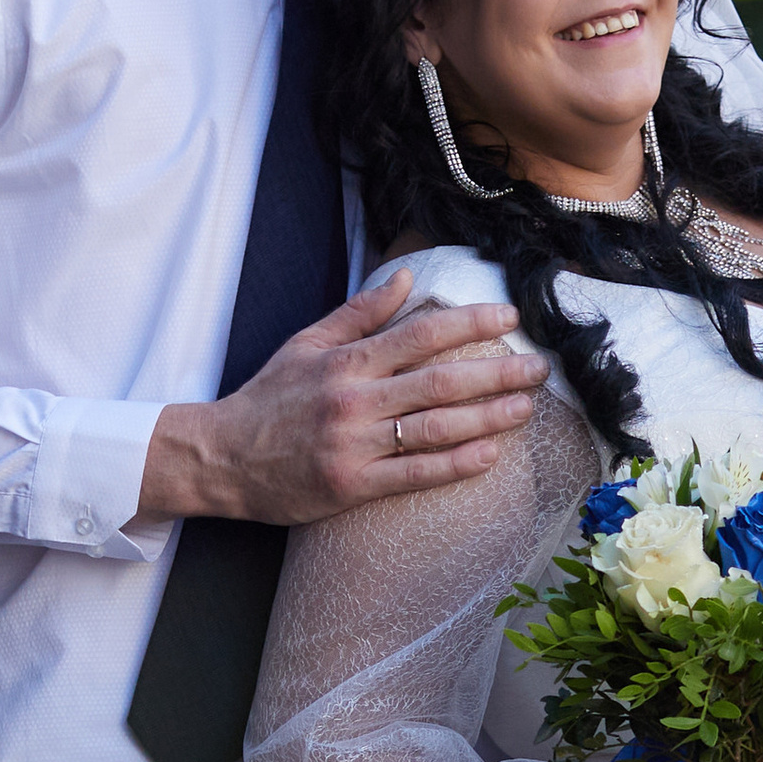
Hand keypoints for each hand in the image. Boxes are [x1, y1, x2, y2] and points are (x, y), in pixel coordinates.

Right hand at [134, 266, 548, 526]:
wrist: (222, 457)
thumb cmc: (268, 399)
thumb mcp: (306, 343)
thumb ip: (359, 313)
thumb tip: (404, 275)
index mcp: (347, 361)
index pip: (422, 334)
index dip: (471, 323)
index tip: (508, 315)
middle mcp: (355, 400)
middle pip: (441, 381)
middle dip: (497, 373)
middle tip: (540, 369)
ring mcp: (355, 445)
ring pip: (435, 429)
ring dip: (487, 419)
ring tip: (525, 409)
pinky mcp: (352, 486)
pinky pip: (414, 474)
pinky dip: (454, 465)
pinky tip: (489, 456)